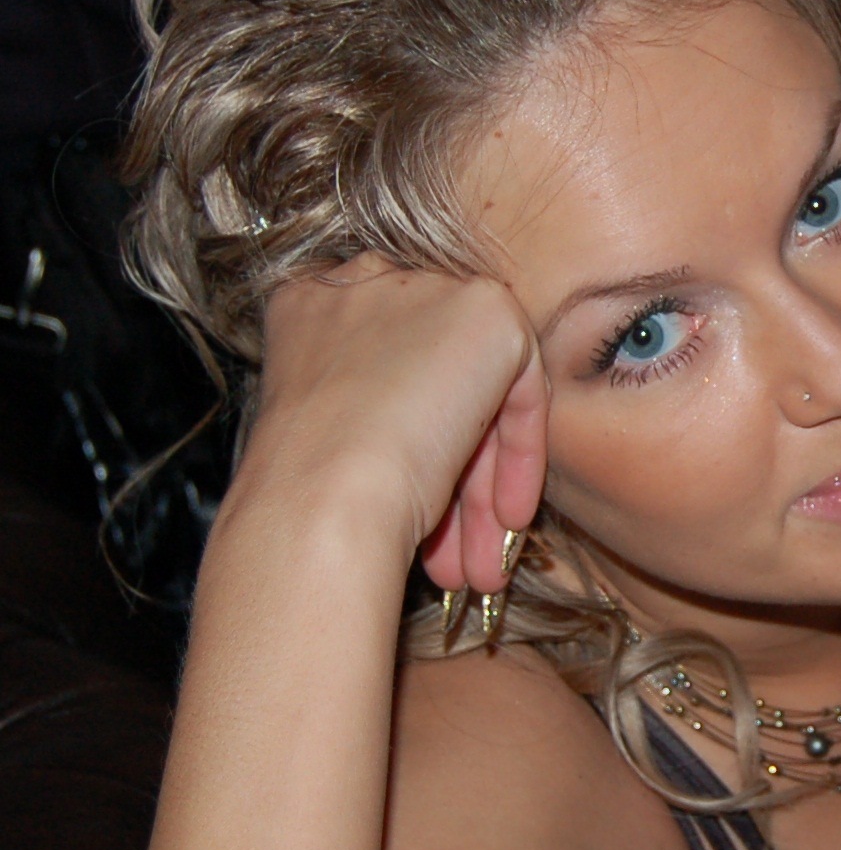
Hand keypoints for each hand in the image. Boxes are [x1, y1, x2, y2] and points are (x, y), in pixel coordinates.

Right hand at [244, 255, 547, 593]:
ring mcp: (427, 288)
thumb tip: (432, 451)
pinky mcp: (486, 309)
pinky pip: (522, 388)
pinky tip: (504, 519)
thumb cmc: (310, 490)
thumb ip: (377, 412)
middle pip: (434, 382)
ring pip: (476, 393)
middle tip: (458, 556)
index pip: (385, 369)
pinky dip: (518, 456)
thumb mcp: (334, 433)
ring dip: (482, 488)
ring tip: (477, 566)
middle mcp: (364, 282)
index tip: (419, 516)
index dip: (408, 445)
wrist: (321, 498)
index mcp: (310, 306)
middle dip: (453, 478)